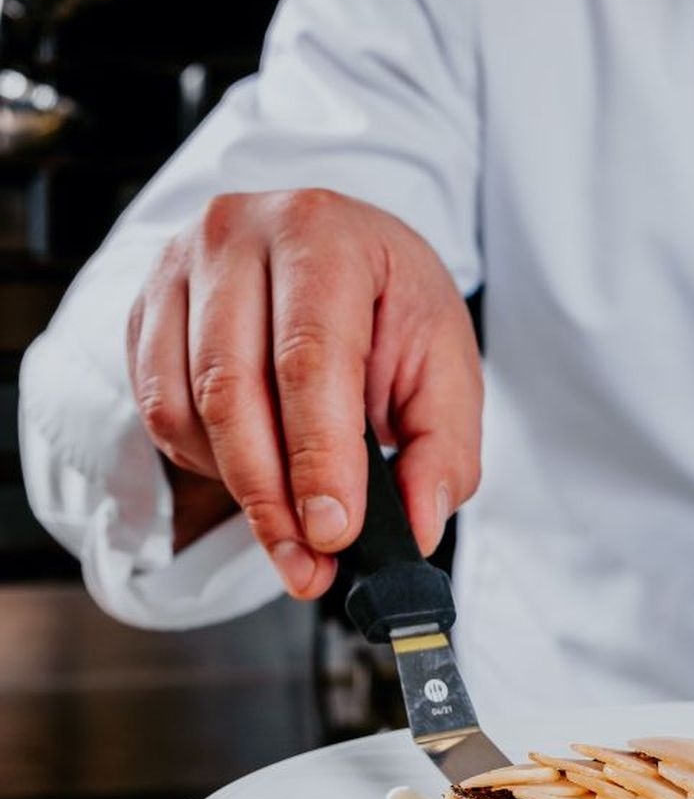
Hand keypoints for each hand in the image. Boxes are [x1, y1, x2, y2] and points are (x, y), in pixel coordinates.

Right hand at [126, 190, 482, 598]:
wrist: (331, 252)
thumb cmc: (387, 304)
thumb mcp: (443, 361)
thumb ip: (442, 448)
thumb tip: (418, 525)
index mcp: (322, 235)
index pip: (310, 356)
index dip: (318, 455)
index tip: (331, 531)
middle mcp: (237, 237)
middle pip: (232, 387)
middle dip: (271, 494)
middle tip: (307, 563)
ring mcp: (178, 270)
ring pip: (184, 407)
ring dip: (237, 485)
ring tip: (290, 520)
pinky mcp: (145, 310)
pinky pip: (156, 411)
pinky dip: (203, 459)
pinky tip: (251, 465)